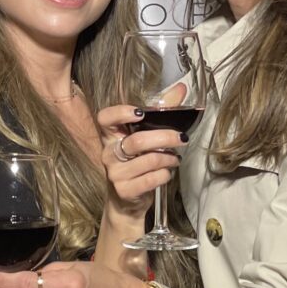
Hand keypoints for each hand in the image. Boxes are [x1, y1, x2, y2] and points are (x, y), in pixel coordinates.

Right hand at [97, 104, 187, 219]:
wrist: (126, 199)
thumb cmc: (137, 162)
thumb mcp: (144, 137)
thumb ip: (160, 111)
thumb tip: (180, 88)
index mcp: (110, 136)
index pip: (105, 118)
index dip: (120, 113)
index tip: (141, 112)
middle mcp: (109, 153)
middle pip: (136, 141)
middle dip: (164, 137)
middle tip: (182, 138)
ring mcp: (114, 173)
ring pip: (148, 161)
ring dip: (169, 158)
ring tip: (175, 158)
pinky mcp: (124, 190)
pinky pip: (152, 179)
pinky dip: (165, 175)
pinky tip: (166, 173)